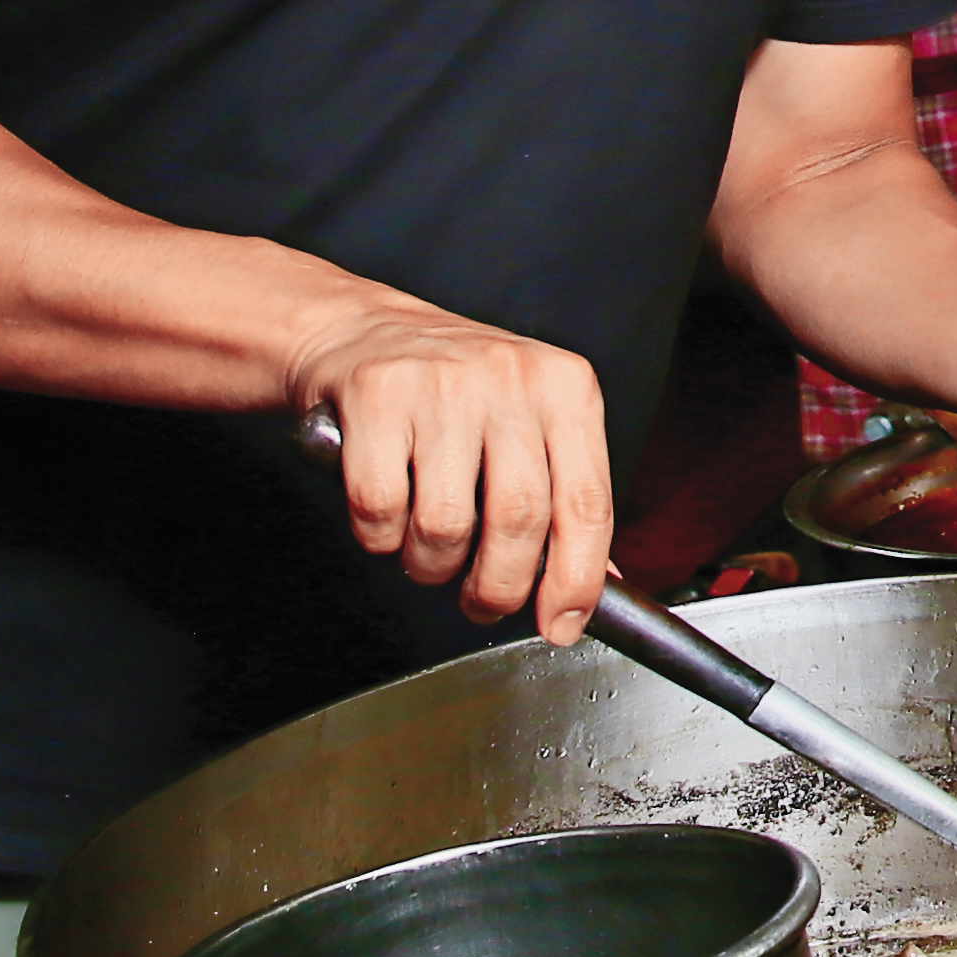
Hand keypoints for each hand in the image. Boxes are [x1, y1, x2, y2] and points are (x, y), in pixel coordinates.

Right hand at [295, 304, 615, 639]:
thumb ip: (565, 498)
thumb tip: (594, 586)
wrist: (362, 332)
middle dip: (498, 588)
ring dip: (432, 567)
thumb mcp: (532, 423)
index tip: (561, 624)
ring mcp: (442, 384)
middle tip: (482, 603)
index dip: (575, 580)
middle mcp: (512, 379)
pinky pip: (381, 509)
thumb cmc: (457, 392)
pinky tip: (387, 517)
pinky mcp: (376, 396)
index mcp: (567, 389)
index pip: (588, 504)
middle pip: (520, 522)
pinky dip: (380, 538)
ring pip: (446, 526)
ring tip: (428, 551)